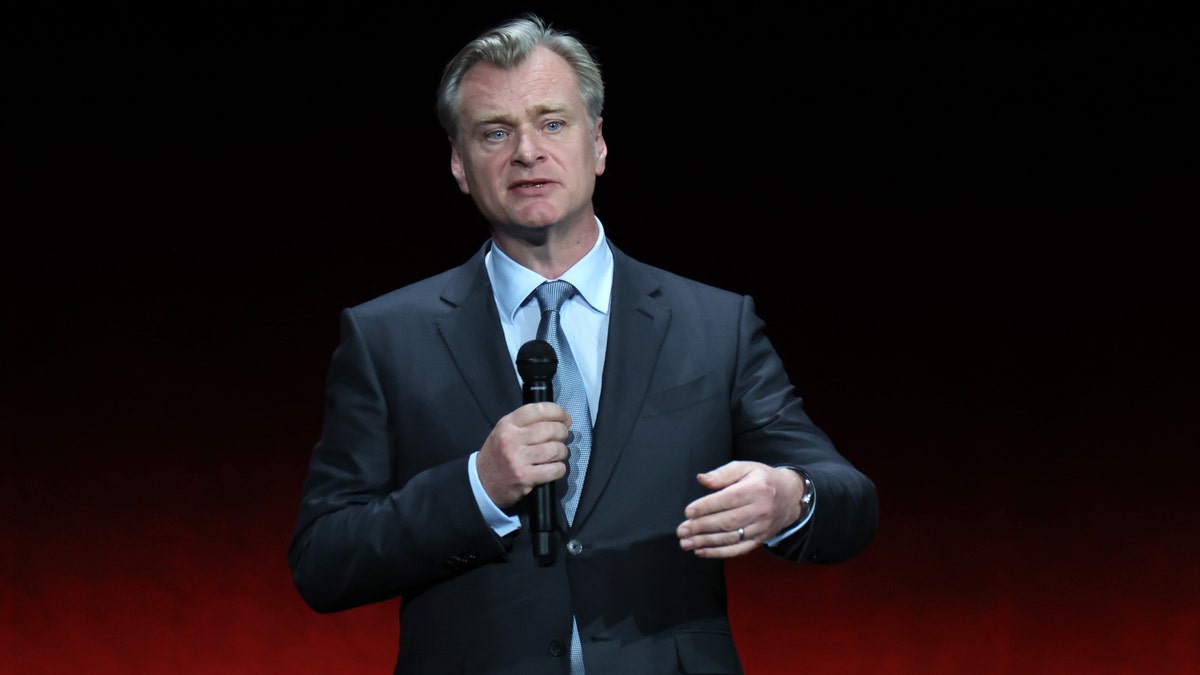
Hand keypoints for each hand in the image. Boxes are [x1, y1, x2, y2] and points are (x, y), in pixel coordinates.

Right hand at [476, 402, 570, 509]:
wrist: (482, 482)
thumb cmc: (497, 454)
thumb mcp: (504, 431)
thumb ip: (526, 423)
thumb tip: (559, 420)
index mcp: (507, 424)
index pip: (538, 410)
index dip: (557, 412)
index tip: (565, 418)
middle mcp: (512, 439)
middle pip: (550, 429)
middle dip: (563, 432)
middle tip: (562, 437)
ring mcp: (518, 459)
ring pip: (555, 449)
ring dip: (562, 452)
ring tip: (558, 454)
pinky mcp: (525, 477)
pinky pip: (554, 469)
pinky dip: (560, 469)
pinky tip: (555, 468)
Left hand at [676, 460, 805, 557]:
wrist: (791, 496)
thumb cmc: (763, 479)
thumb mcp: (745, 467)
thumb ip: (723, 474)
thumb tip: (702, 479)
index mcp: (756, 489)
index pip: (728, 499)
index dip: (706, 507)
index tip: (688, 512)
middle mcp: (760, 510)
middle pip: (727, 521)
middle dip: (701, 527)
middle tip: (682, 530)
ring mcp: (761, 527)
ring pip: (731, 537)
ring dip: (706, 542)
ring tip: (686, 543)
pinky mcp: (760, 540)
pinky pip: (738, 549)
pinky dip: (718, 553)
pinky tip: (701, 551)